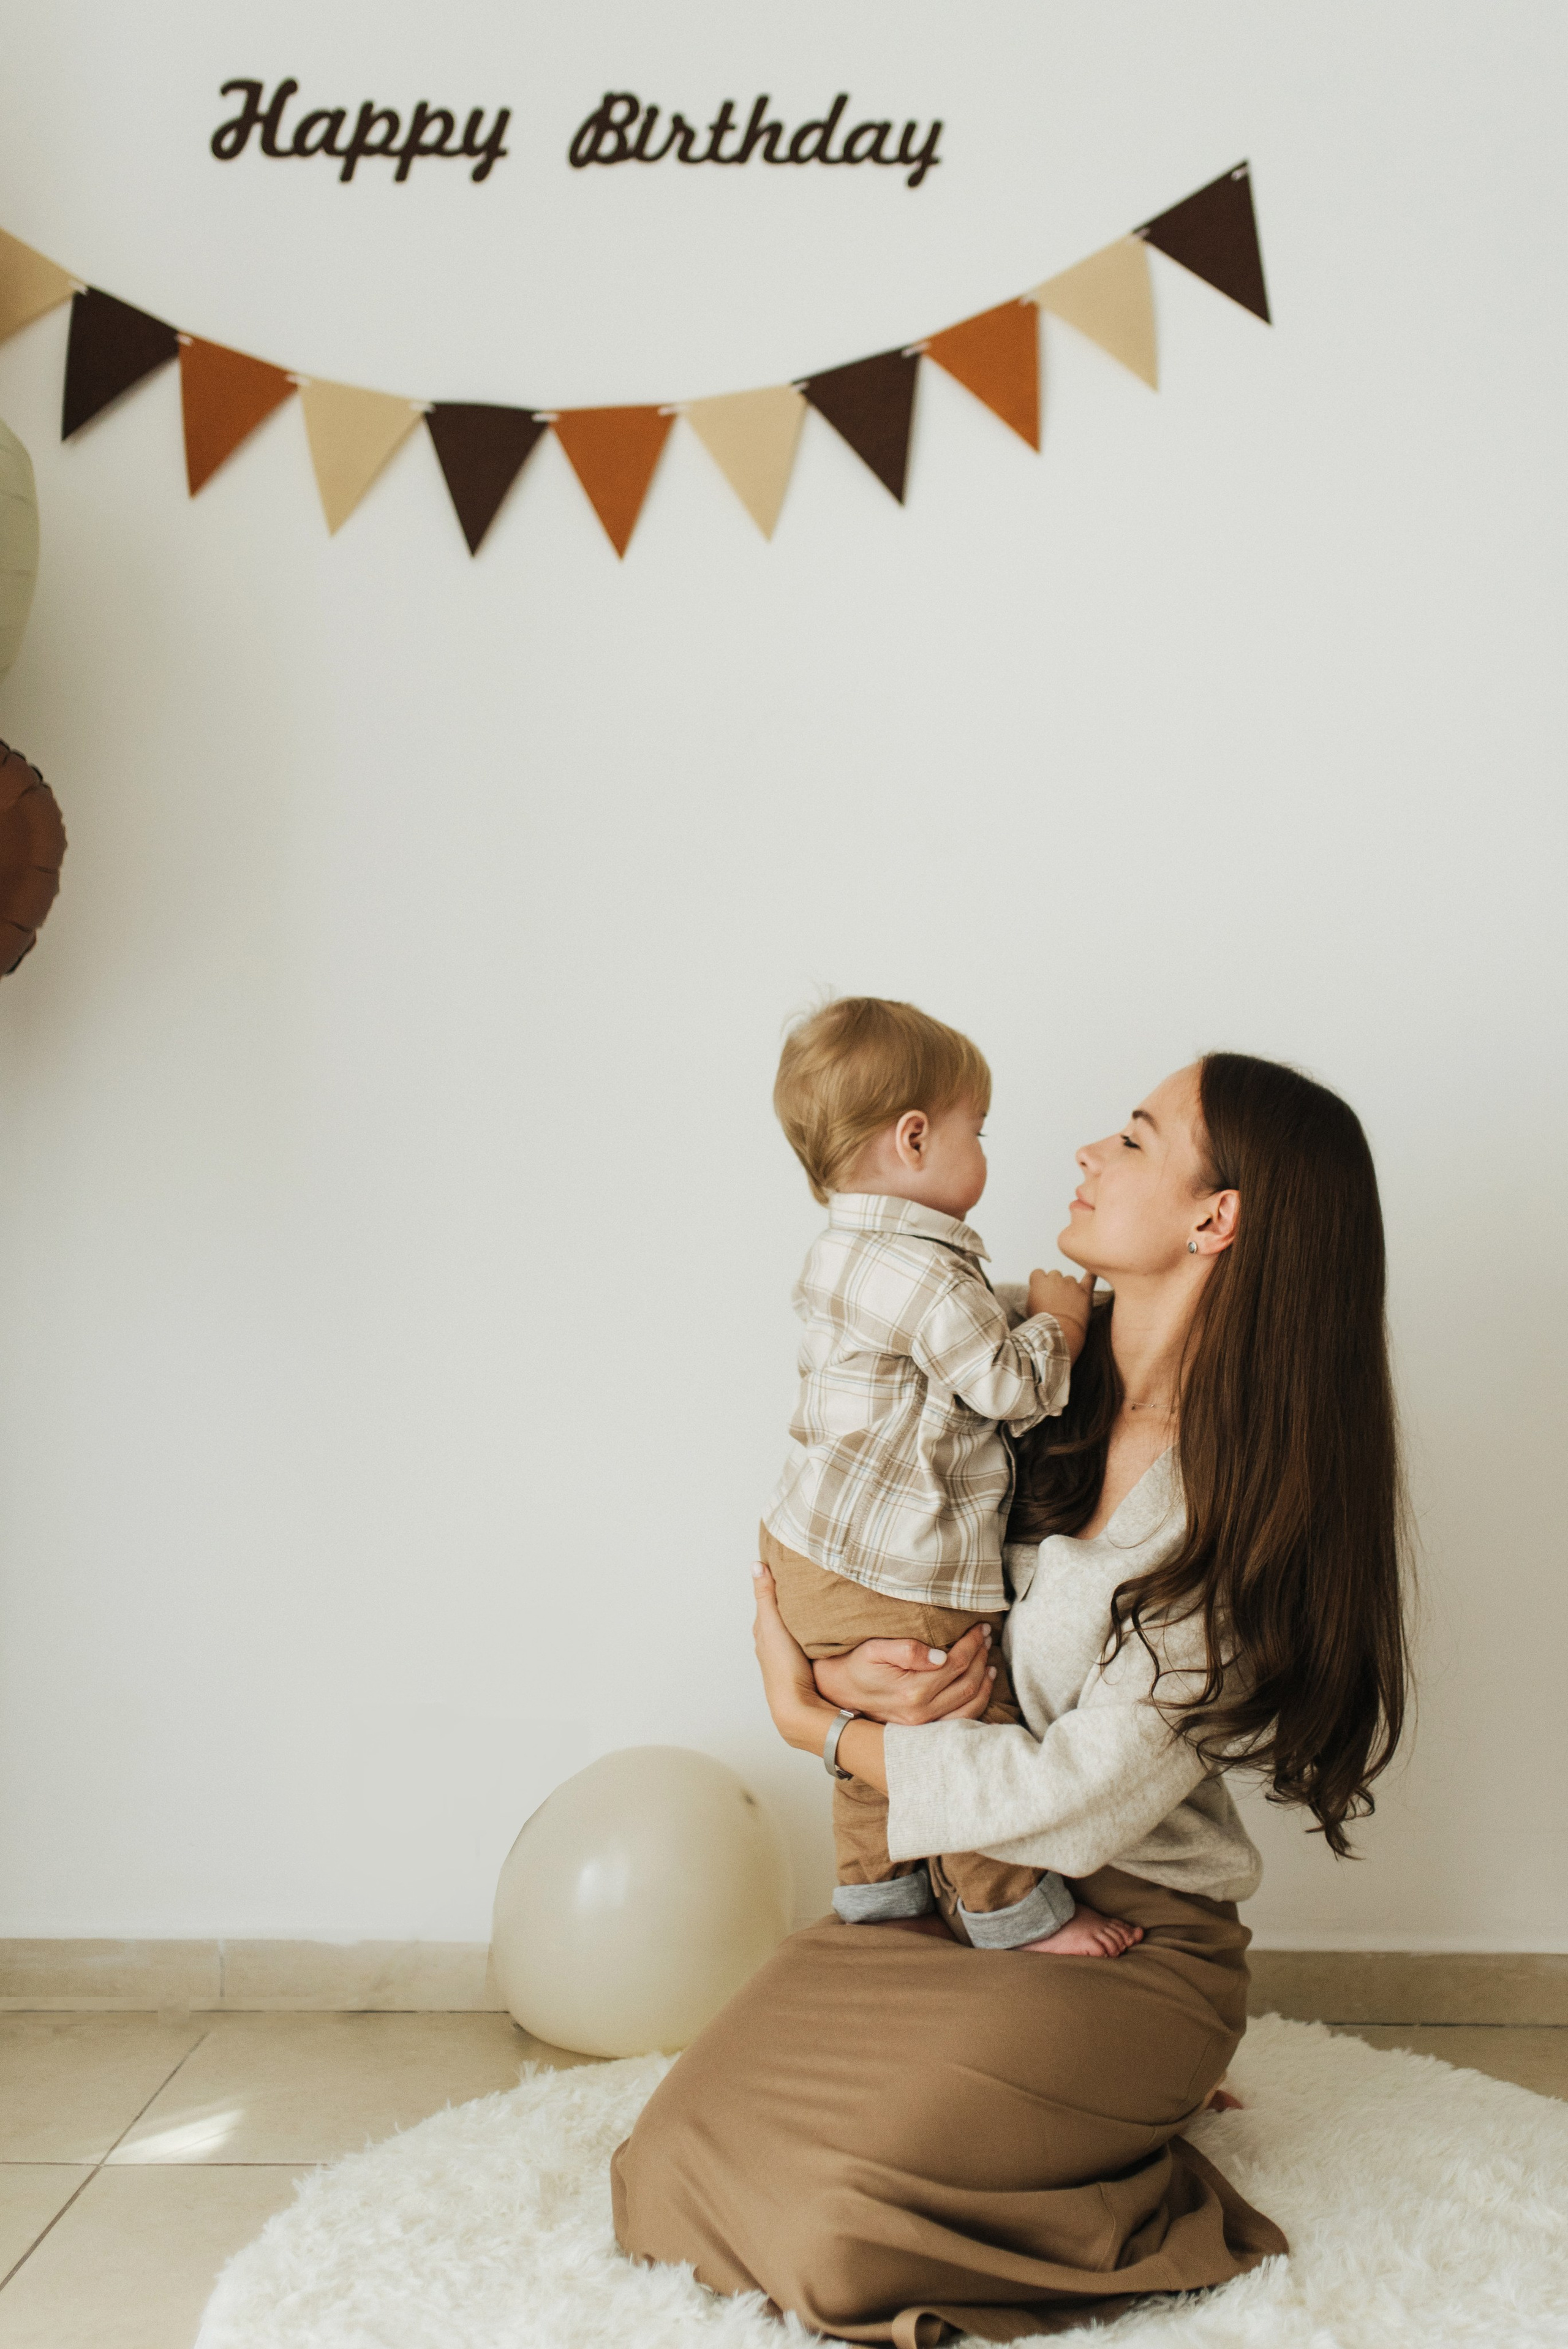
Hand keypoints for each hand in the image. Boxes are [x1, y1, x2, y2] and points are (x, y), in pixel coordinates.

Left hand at [751, 1563, 835, 1752]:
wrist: (797, 1705)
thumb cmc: (782, 1666)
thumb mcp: (773, 1624)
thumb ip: (766, 1596)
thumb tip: (756, 1565)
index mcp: (763, 1631)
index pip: (766, 1601)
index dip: (774, 1583)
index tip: (785, 1564)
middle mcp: (772, 1644)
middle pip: (780, 1615)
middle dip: (790, 1598)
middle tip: (805, 1577)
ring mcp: (788, 1656)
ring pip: (794, 1628)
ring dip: (802, 1615)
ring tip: (817, 1598)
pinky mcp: (803, 1665)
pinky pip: (806, 1640)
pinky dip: (810, 1630)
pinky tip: (822, 1627)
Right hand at [813, 1623, 996, 1725]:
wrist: (836, 1692)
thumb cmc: (855, 1665)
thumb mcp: (874, 1650)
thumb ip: (907, 1650)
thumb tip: (941, 1656)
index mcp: (912, 1691)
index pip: (956, 1664)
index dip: (972, 1643)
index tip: (981, 1627)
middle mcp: (921, 1713)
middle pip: (966, 1683)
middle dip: (981, 1658)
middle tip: (988, 1638)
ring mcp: (922, 1726)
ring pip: (968, 1706)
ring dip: (984, 1682)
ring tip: (990, 1662)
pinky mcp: (922, 1731)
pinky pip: (959, 1721)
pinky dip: (976, 1705)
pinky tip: (981, 1689)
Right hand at [1026, 1268, 1095, 1361]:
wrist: (1060, 1331)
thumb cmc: (1043, 1323)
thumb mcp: (1030, 1307)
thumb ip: (1035, 1294)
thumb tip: (1040, 1293)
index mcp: (1040, 1281)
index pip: (1038, 1273)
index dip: (1039, 1282)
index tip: (1041, 1291)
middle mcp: (1055, 1278)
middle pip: (1054, 1274)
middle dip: (1054, 1284)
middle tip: (1055, 1299)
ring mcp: (1071, 1284)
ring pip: (1070, 1279)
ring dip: (1069, 1287)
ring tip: (1068, 1304)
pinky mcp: (1085, 1291)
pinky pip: (1090, 1278)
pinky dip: (1091, 1275)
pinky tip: (1094, 1272)